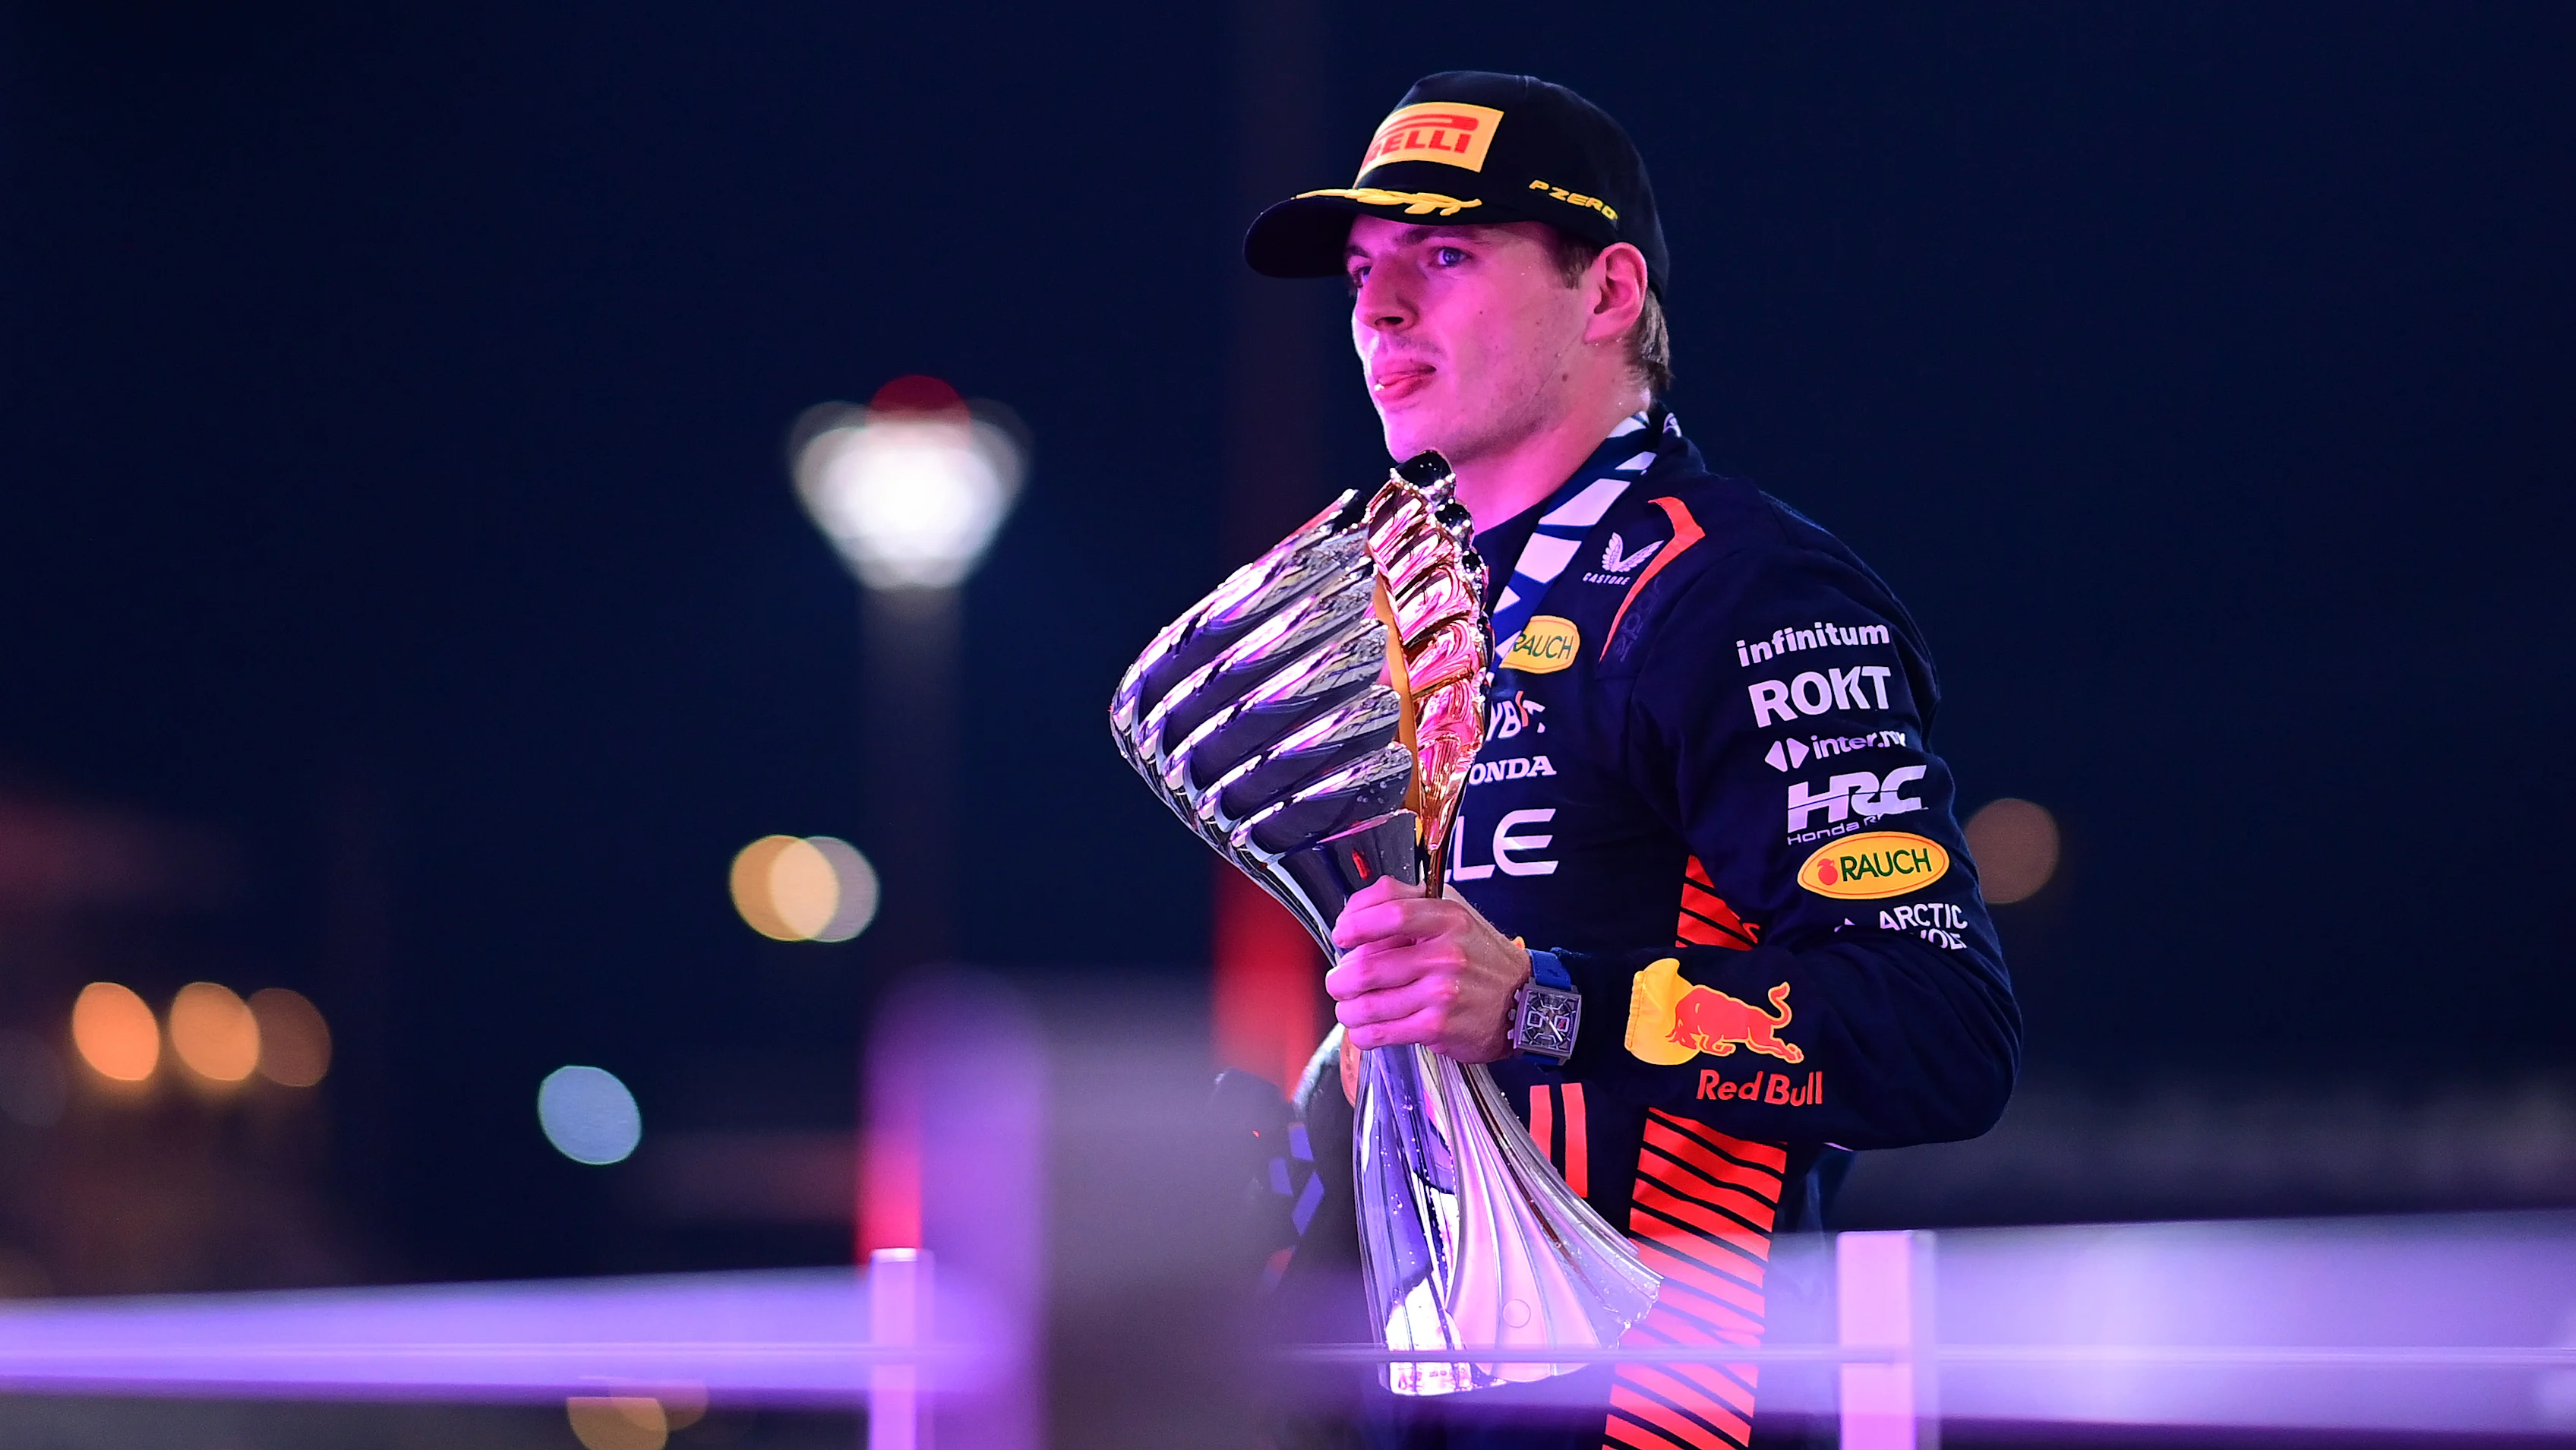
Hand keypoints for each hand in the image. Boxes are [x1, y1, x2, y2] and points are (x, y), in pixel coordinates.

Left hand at [1326, 876, 1530, 1062]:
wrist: (1523, 1002)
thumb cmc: (1480, 957)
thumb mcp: (1454, 913)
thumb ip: (1405, 902)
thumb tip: (1354, 913)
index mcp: (1447, 918)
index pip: (1390, 912)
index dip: (1355, 923)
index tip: (1342, 935)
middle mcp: (1446, 955)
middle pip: (1369, 966)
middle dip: (1341, 978)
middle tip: (1338, 981)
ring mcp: (1441, 993)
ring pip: (1368, 1004)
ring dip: (1347, 1008)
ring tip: (1349, 1006)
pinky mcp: (1437, 1027)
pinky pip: (1381, 1032)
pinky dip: (1362, 1032)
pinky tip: (1364, 1028)